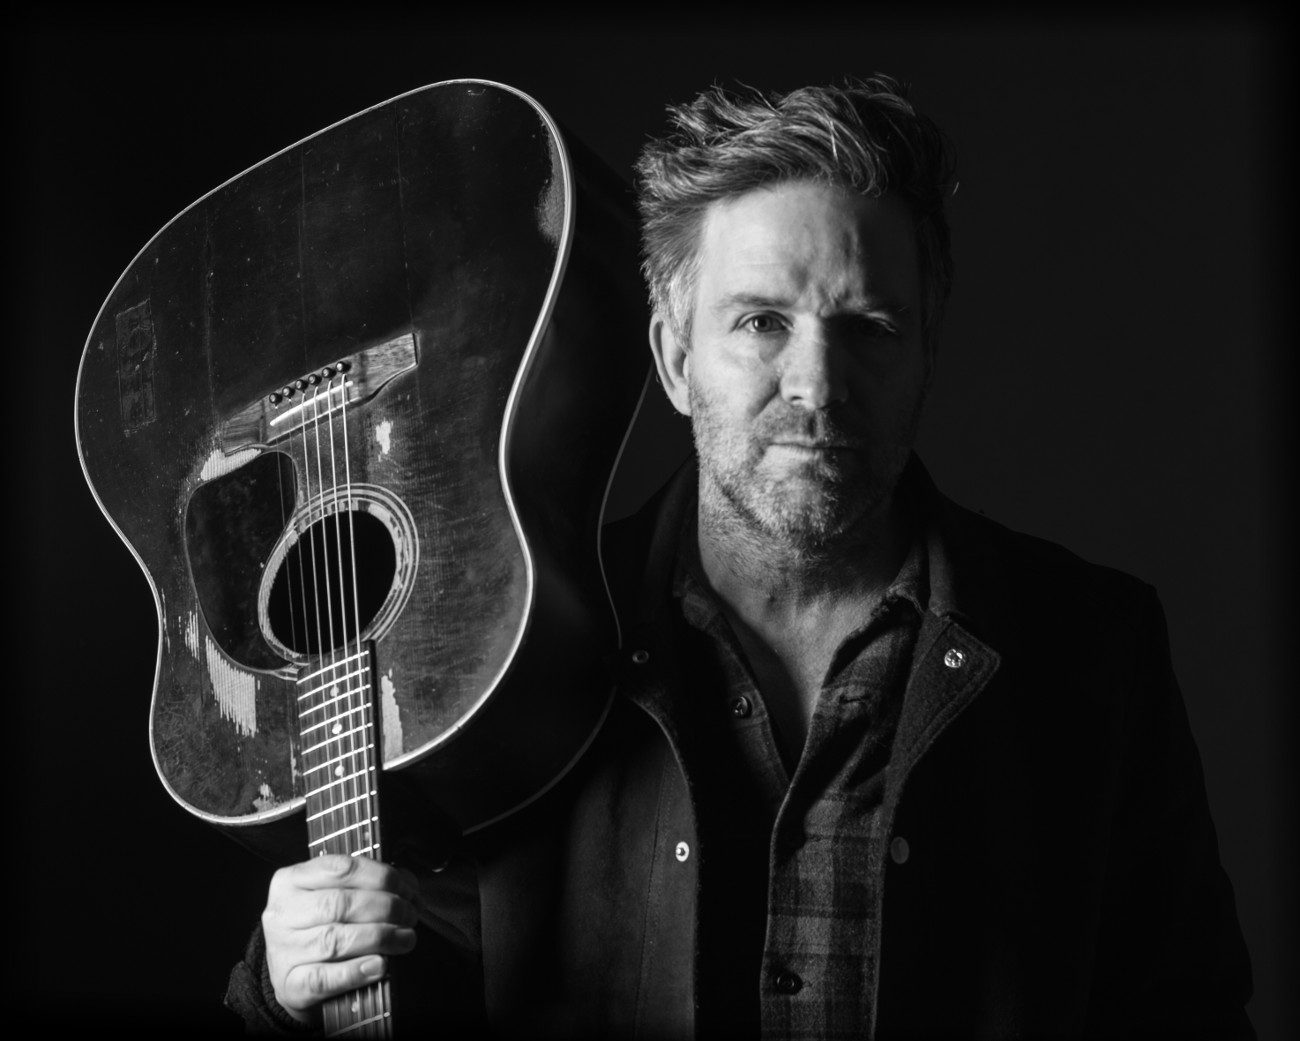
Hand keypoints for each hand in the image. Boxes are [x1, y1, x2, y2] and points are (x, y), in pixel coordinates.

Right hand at [262, 854, 420, 1024]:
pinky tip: (380, 965)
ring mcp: (283, 950)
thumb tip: (408, 884)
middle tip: (410, 915)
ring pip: (334, 940)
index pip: (340, 868)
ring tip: (405, 938)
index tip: (406, 889)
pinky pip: (325, 979)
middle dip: (386, 908)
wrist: (292, 977)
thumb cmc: (320, 927)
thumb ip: (368, 884)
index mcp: (291, 880)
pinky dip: (357, 971)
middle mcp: (282, 913)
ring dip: (380, 937)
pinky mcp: (290, 985)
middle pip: (339, 904)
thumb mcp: (334, 895)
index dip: (381, 877)